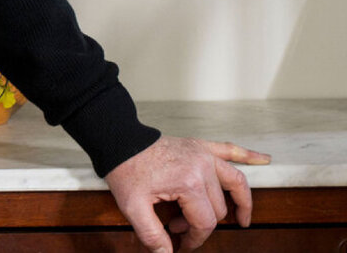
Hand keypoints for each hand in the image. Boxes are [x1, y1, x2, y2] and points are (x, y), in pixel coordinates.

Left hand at [104, 136, 270, 251]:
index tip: (181, 245)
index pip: (205, 223)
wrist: (119, 141)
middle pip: (218, 208)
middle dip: (200, 223)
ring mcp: (204, 154)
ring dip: (240, 202)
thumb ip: (152, 235)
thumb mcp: (133, 207)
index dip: (194, 239)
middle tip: (177, 226)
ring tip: (242, 220)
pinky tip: (265, 159)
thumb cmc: (126, 170)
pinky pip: (231, 150)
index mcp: (189, 183)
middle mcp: (203, 168)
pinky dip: (249, 155)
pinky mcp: (201, 146)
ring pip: (235, 183)